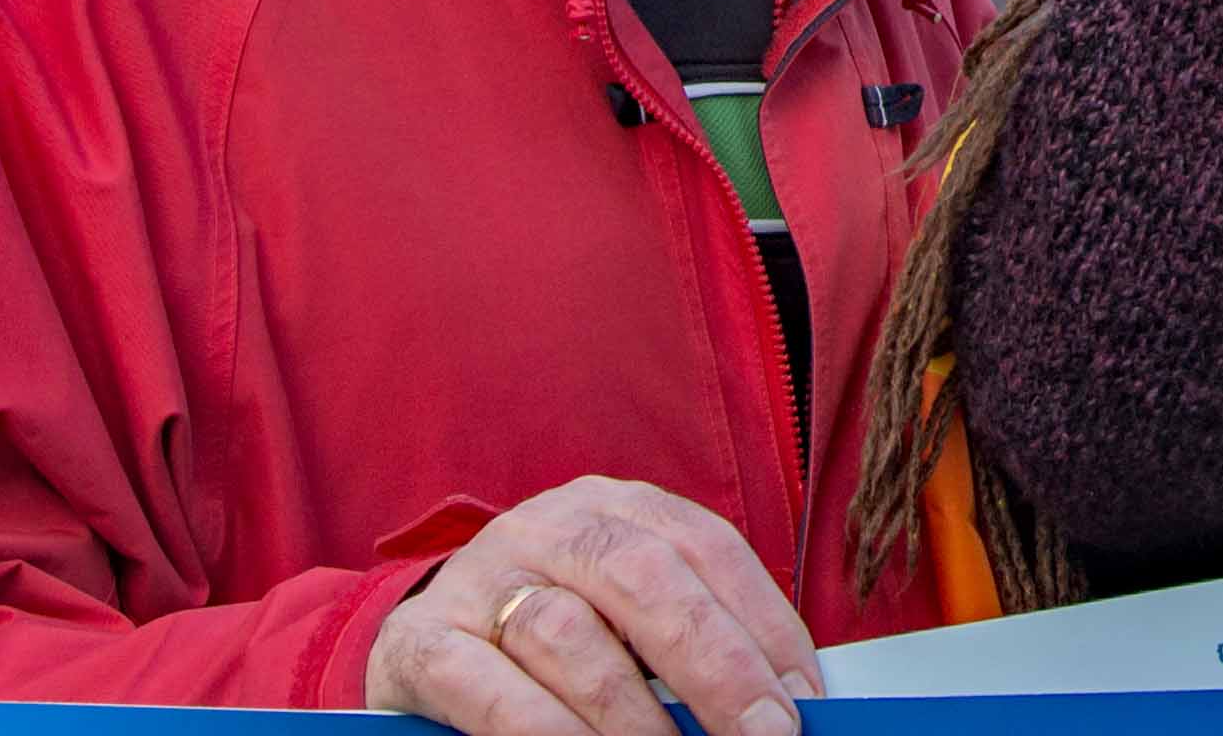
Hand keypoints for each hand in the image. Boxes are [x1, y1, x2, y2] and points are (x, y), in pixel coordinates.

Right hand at [362, 476, 820, 735]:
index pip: (706, 548)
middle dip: (717, 664)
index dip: (765, 623)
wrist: (418, 642)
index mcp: (614, 508)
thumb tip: (778, 701)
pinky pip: (489, 688)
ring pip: (566, 632)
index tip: (804, 698)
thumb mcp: (624, 615)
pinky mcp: (424, 644)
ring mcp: (480, 580)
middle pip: (643, 577)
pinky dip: (547, 732)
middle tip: (765, 733)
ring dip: (632, 711)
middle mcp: (549, 528)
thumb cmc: (550, 633)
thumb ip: (687, 638)